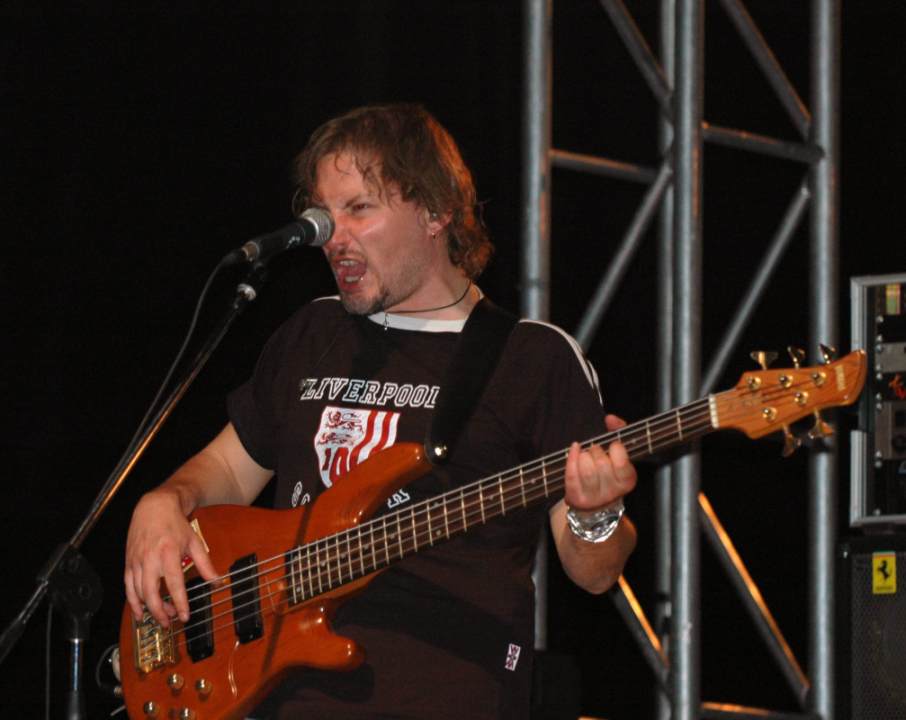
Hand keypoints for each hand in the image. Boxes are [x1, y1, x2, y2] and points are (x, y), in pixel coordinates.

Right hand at [123, 488, 217, 627]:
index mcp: (169, 552)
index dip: (179, 602)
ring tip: (160, 618)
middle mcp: (150, 558)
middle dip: (160, 611)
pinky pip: (128, 587)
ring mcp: (137, 561)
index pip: (174, 583)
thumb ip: (205, 564)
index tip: (185, 616)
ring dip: (148, 609)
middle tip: (170, 622)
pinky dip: (132, 602)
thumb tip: (218, 582)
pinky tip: (139, 613)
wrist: (154, 508)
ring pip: (138, 592)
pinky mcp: (128, 562)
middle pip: (151, 592)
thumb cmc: (175, 525)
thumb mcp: (194, 542)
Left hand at [564, 414, 636, 511]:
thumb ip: (619, 431)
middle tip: (595, 449)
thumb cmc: (609, 473)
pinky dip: (571, 458)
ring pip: (586, 471)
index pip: (622, 463)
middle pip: (602, 464)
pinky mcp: (577, 498)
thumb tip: (611, 419)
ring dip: (583, 455)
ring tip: (585, 454)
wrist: (597, 505)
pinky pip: (571, 475)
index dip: (616, 449)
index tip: (613, 445)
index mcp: (626, 481)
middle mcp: (612, 492)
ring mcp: (593, 497)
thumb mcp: (620, 454)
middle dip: (596, 450)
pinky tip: (574, 449)